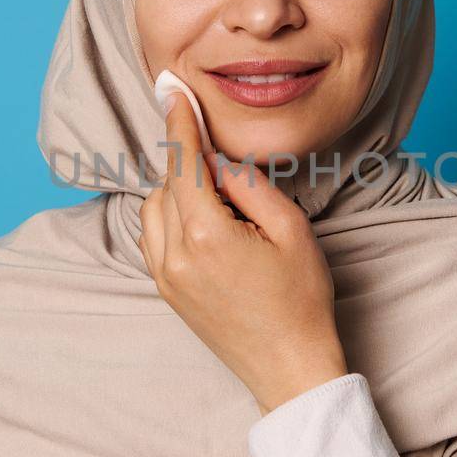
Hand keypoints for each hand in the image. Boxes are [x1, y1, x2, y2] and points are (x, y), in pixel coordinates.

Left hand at [140, 92, 348, 414]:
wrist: (291, 368)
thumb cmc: (302, 300)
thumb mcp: (292, 229)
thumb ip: (249, 184)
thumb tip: (217, 160)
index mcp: (207, 235)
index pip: (184, 163)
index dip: (179, 121)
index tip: (172, 88)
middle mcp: (174, 255)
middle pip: (167, 183)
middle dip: (193, 168)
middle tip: (236, 182)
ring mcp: (165, 277)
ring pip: (154, 209)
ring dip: (181, 195)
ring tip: (229, 214)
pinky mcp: (166, 291)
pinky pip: (155, 237)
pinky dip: (174, 220)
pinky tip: (211, 231)